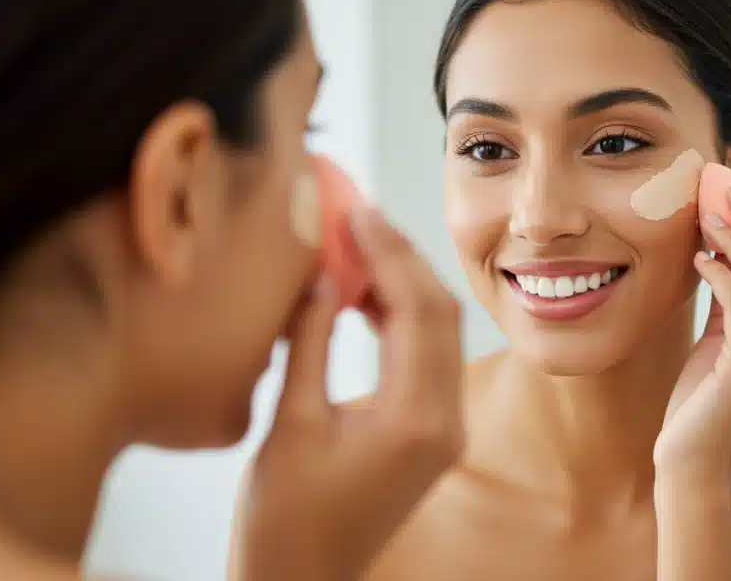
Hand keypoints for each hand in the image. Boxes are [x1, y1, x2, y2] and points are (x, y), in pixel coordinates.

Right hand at [234, 205, 464, 580]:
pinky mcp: (430, 432)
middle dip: (402, 258)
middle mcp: (445, 422)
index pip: (419, 310)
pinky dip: (400, 318)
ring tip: (356, 243)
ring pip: (438, 332)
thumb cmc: (285, 521)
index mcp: (417, 421)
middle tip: (359, 215)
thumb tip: (320, 275)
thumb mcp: (290, 426)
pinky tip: (363, 293)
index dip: (389, 252)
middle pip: (440, 315)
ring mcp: (444, 429)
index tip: (358, 210)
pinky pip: (427, 356)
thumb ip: (309, 344)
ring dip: (402, 284)